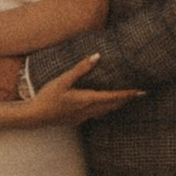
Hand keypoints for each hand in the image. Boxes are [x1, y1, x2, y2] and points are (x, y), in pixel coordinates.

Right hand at [23, 56, 141, 126]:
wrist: (35, 116)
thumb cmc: (48, 97)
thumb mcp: (63, 80)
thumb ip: (80, 68)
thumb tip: (97, 56)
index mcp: (87, 99)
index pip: (113, 96)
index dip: (127, 93)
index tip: (140, 91)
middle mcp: (88, 110)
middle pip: (112, 105)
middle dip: (126, 99)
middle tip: (139, 94)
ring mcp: (83, 117)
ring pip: (105, 111)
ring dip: (117, 104)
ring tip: (125, 98)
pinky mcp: (77, 119)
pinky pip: (97, 114)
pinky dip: (105, 108)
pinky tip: (103, 106)